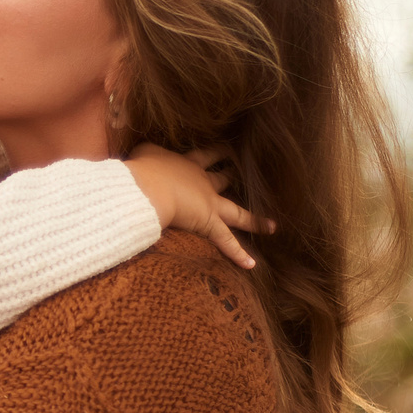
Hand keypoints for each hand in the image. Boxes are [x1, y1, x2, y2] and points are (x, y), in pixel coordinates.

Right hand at [125, 144, 271, 268]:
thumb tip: (143, 154)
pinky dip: (238, 253)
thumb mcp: (143, 153)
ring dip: (253, 220)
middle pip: (224, 180)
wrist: (148, 188)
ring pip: (237, 213)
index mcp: (188, 163)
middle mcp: (204, 182)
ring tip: (271, 226)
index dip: (218, 152)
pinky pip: (226, 241)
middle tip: (245, 180)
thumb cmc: (142, 170)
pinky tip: (251, 264)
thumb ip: (147, 153)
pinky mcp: (208, 224)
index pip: (207, 155)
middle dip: (233, 179)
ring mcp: (209, 204)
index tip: (229, 148)